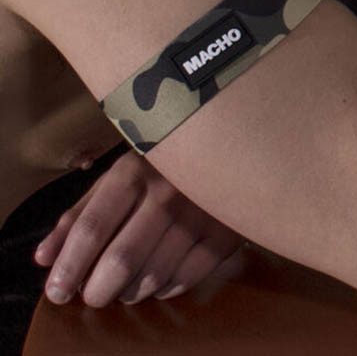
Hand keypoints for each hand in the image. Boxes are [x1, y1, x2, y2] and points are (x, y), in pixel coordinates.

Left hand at [34, 151, 243, 306]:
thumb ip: (79, 215)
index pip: (92, 227)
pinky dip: (165, 289)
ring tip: (126, 286)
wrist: (224, 149)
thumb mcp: (117, 178)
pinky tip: (158, 280)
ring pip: (154, 276)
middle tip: (93, 295)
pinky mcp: (225, 232)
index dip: (69, 266)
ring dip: (131, 291)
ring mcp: (200, 213)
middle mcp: (167, 191)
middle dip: (98, 289)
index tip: (57, 292)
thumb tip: (44, 259)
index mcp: (134, 171)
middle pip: (121, 259)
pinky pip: (186, 279)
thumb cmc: (160, 166)